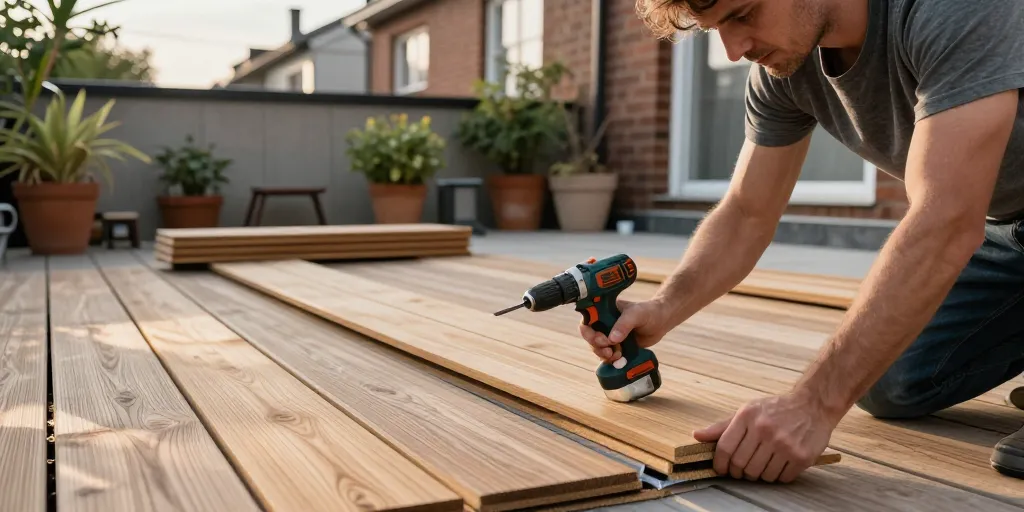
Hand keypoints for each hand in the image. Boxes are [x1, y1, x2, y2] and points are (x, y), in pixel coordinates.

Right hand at [578, 298, 673, 361]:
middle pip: (590, 338)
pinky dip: (611, 359)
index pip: (587, 321)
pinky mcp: (616, 346)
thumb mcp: (636, 314)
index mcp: (604, 311)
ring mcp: (609, 335)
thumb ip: (624, 324)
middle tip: (609, 350)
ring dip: (603, 354)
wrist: (661, 322)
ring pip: (597, 348)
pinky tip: (620, 359)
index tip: (602, 339)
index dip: (589, 333)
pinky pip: (607, 355)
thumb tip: (612, 339)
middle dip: (597, 346)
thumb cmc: (648, 312)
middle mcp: (604, 323)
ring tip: (616, 355)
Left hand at [693, 391, 838, 482]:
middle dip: (738, 472)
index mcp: (748, 416)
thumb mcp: (748, 410)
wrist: (813, 405)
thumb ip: (723, 426)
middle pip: (741, 464)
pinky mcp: (801, 456)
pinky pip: (780, 478)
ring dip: (757, 475)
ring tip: (761, 465)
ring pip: (760, 474)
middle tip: (741, 471)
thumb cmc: (777, 409)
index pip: (725, 448)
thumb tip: (697, 435)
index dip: (720, 463)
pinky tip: (778, 465)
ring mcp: (784, 444)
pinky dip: (776, 476)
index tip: (721, 469)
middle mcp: (765, 429)